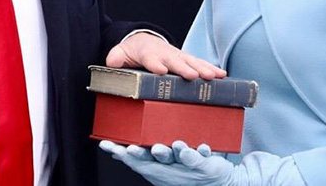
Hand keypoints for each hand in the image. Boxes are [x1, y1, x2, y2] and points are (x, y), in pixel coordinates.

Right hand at [100, 140, 238, 185]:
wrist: (214, 182)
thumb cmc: (182, 169)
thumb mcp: (159, 163)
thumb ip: (140, 156)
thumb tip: (116, 152)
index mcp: (156, 165)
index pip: (137, 158)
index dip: (124, 153)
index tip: (111, 146)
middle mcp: (169, 165)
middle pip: (155, 158)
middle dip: (145, 153)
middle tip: (133, 148)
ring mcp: (186, 165)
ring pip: (179, 156)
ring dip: (176, 150)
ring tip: (176, 144)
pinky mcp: (204, 165)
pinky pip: (202, 157)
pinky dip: (201, 152)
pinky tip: (202, 147)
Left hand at [106, 32, 225, 79]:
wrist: (143, 40)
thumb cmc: (133, 51)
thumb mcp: (120, 53)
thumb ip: (116, 58)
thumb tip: (112, 62)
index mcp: (148, 52)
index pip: (150, 58)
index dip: (155, 63)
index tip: (161, 70)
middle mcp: (165, 53)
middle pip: (175, 61)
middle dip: (184, 68)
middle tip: (192, 76)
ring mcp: (177, 55)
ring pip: (191, 61)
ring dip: (202, 69)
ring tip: (213, 76)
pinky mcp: (186, 59)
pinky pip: (199, 63)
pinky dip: (211, 68)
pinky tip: (222, 75)